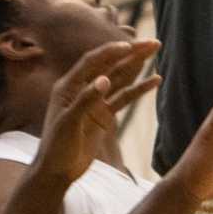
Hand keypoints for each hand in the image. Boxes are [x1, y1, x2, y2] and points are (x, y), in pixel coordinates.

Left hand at [33, 39, 161, 183]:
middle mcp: (82, 89)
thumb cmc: (57, 147)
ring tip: (155, 50)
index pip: (92, 62)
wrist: (57, 171)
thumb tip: (105, 79)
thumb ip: (86, 101)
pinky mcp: (104, 114)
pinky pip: (125, 98)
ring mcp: (95, 101)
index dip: (110, 52)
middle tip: (153, 42)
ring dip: (137, 64)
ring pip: (120, 78)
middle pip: (110, 65)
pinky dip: (140, 88)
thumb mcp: (69, 124)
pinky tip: (155, 80)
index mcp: (68, 87)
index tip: (129, 45)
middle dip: (131, 52)